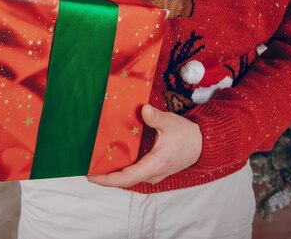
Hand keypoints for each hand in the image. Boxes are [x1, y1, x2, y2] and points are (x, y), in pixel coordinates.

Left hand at [87, 104, 201, 187]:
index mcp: (154, 164)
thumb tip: (144, 109)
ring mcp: (153, 174)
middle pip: (125, 180)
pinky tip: (113, 160)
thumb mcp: (171, 123)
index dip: (108, 179)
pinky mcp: (154, 170)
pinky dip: (122, 170)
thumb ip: (156, 117)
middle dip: (106, 177)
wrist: (202, 144)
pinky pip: (135, 173)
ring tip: (96, 166)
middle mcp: (152, 173)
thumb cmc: (186, 134)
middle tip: (88, 170)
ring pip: (130, 178)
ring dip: (114, 174)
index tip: (92, 176)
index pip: (127, 177)